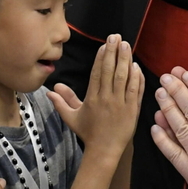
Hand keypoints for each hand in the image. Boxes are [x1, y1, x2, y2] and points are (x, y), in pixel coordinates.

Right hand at [49, 34, 143, 155]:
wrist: (104, 151)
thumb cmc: (88, 133)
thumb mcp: (72, 118)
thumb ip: (62, 102)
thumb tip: (50, 90)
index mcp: (92, 99)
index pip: (97, 73)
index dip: (101, 57)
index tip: (104, 44)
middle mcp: (106, 99)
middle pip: (110, 71)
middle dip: (113, 52)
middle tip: (116, 37)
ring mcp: (121, 104)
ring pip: (124, 78)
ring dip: (125, 60)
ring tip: (126, 45)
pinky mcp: (132, 110)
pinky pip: (136, 90)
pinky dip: (137, 78)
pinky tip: (136, 66)